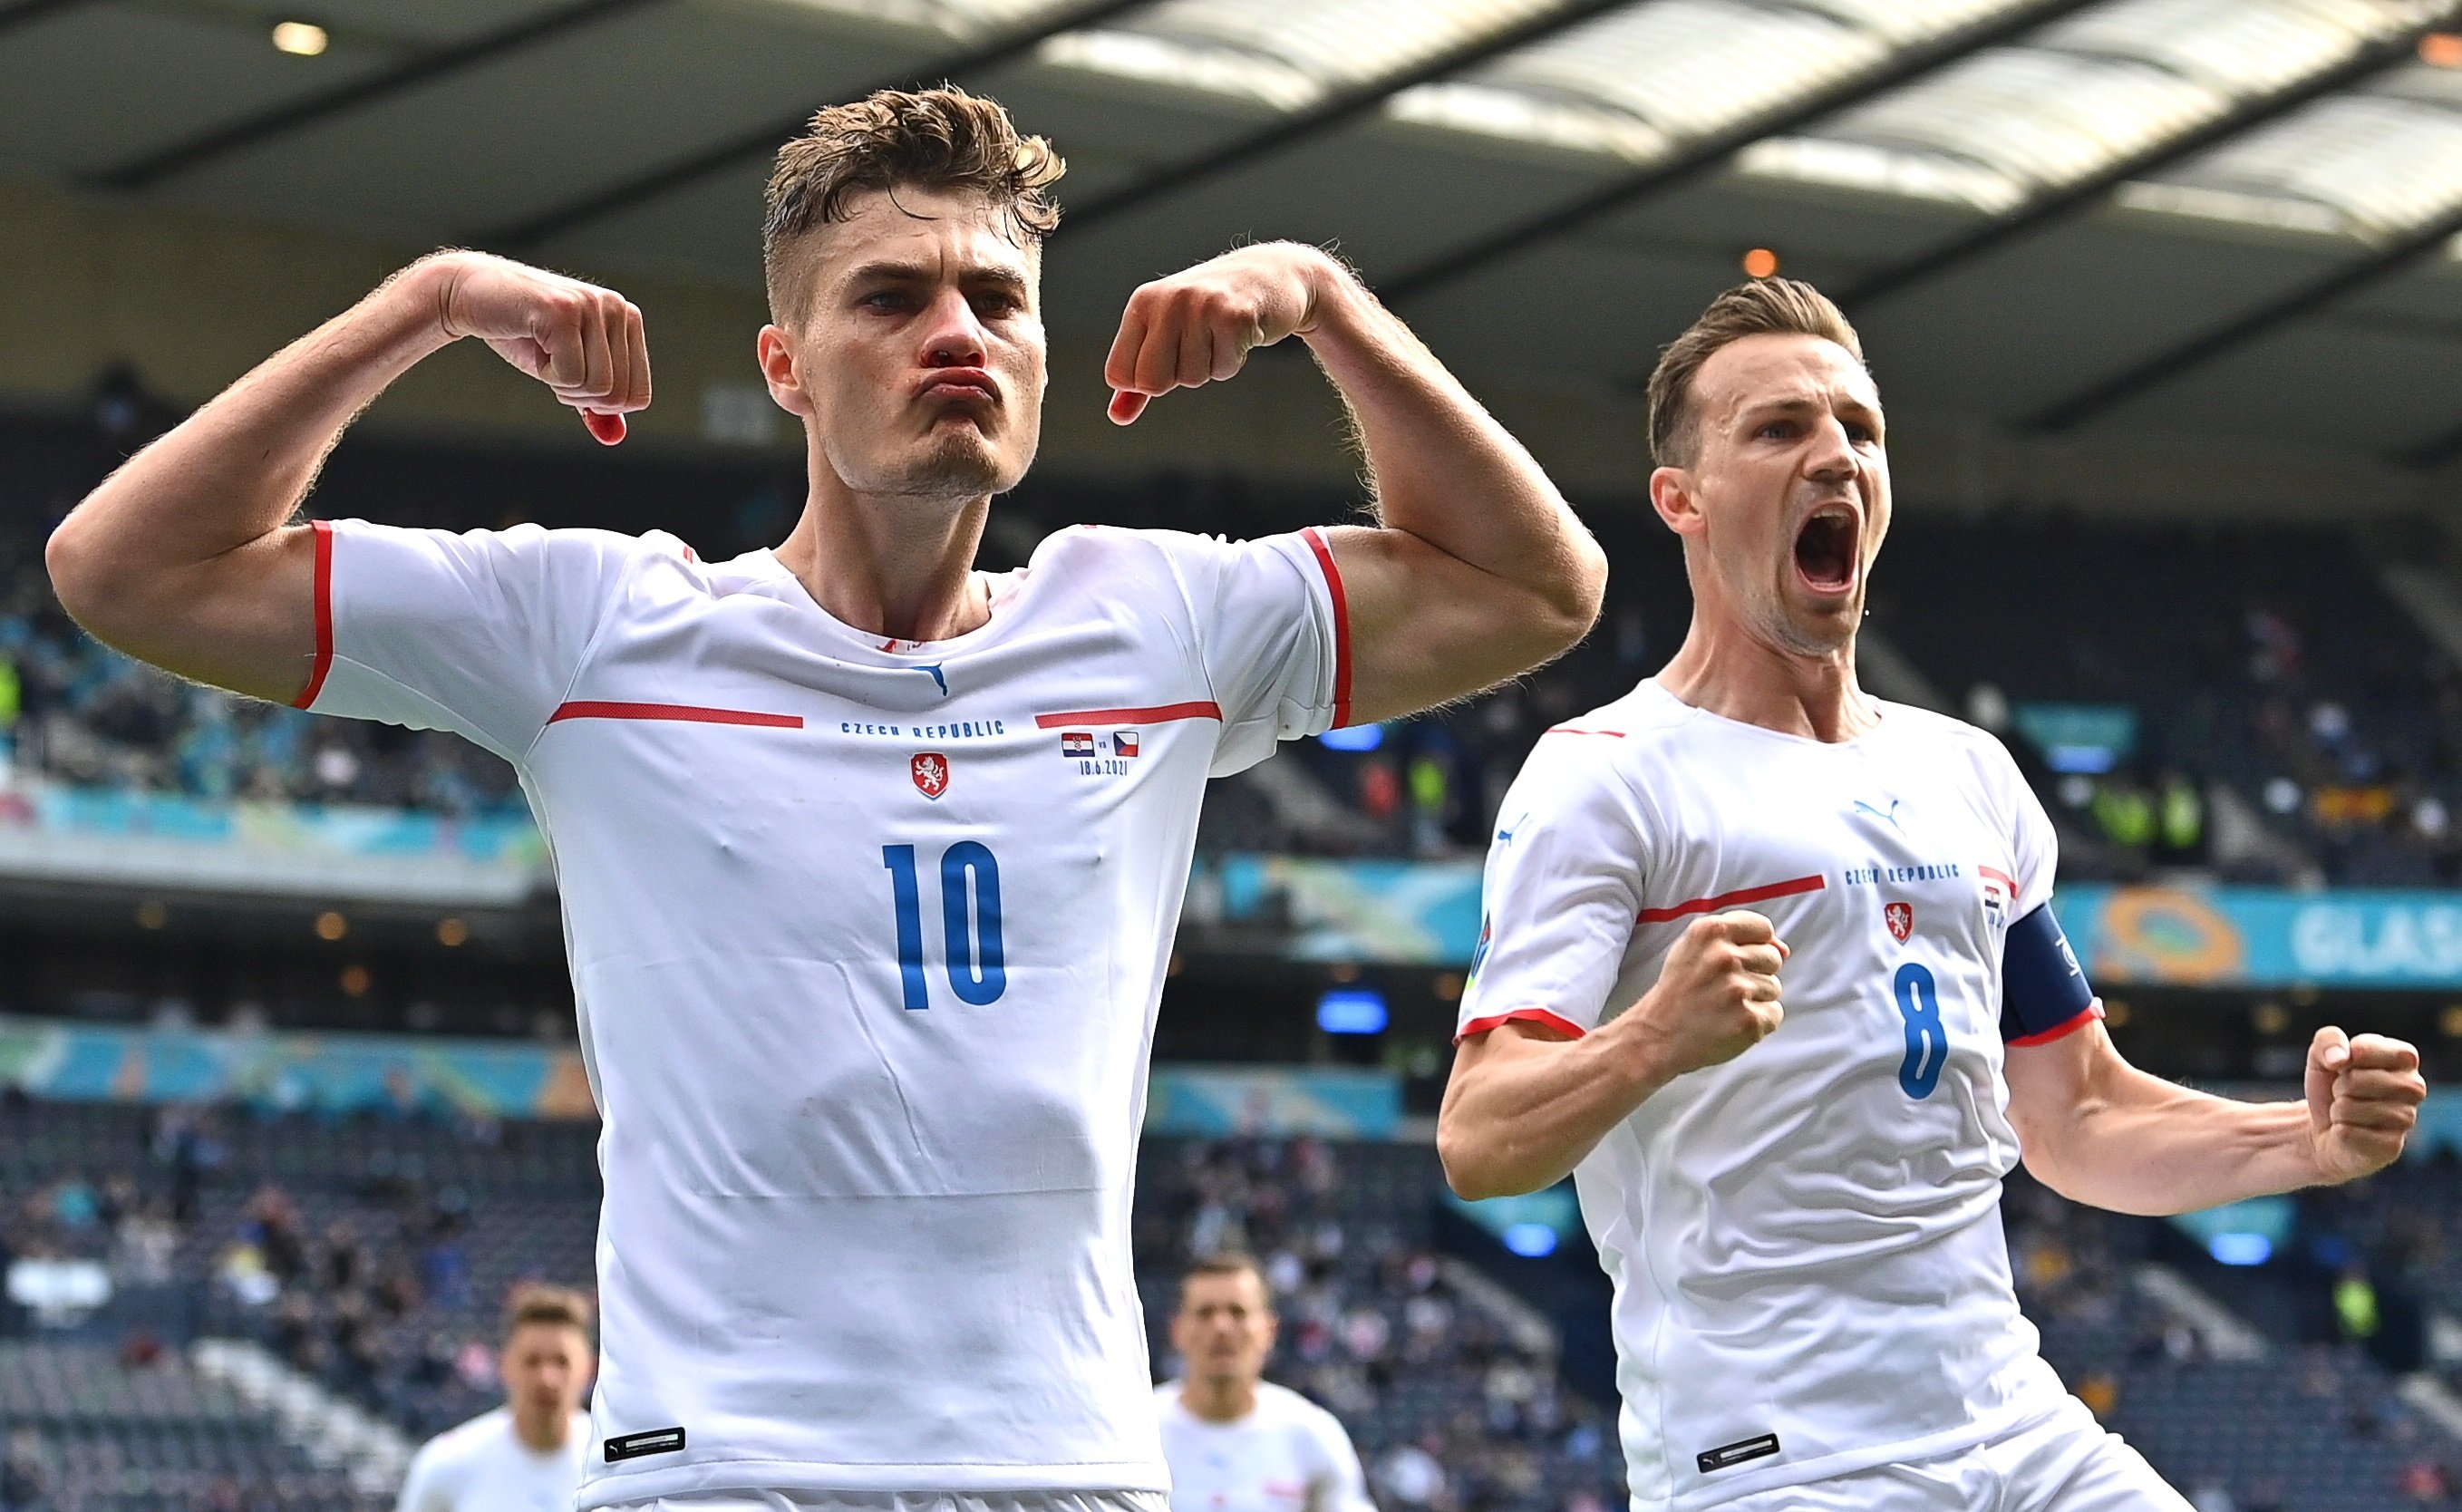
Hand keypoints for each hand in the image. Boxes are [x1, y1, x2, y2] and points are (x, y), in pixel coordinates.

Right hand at [425, 252, 650, 444]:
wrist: (470, 294)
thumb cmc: (522, 334)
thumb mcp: (566, 372)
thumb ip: (594, 402)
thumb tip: (616, 437)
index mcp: (628, 320)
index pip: (638, 395)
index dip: (601, 406)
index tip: (572, 379)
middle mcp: (617, 307)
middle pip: (619, 396)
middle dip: (580, 398)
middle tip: (553, 368)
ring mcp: (591, 306)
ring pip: (598, 388)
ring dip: (561, 385)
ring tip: (543, 352)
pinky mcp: (563, 311)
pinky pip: (572, 376)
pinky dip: (547, 374)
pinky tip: (533, 344)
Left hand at [1103, 243, 1337, 424]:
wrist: (1269, 275)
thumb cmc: (1209, 310)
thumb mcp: (1165, 334)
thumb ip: (1138, 375)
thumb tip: (1117, 416)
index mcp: (1143, 304)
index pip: (1118, 374)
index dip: (1143, 382)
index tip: (1166, 358)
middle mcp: (1168, 301)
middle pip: (1150, 383)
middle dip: (1175, 378)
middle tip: (1193, 349)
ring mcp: (1202, 307)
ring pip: (1191, 378)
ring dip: (1209, 367)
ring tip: (1218, 335)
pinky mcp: (1236, 317)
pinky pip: (1223, 370)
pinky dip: (1232, 362)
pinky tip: (1238, 335)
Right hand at [1617, 911, 1788, 1078]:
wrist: (1656, 1036)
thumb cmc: (1679, 990)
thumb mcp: (1693, 948)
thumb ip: (1735, 938)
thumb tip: (1784, 950)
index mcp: (1709, 932)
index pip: (1763, 927)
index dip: (1756, 945)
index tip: (1739, 961)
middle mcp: (1724, 956)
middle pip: (1772, 958)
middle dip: (1755, 973)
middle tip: (1725, 989)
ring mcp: (1738, 989)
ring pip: (1774, 987)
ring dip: (1755, 999)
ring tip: (1724, 1007)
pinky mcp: (1749, 1020)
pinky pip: (1775, 1014)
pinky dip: (1758, 1022)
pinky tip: (1732, 1023)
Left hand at [2304, 1027, 2425, 1182]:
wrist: (2325, 1129)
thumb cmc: (2332, 1086)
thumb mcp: (2322, 1055)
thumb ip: (2329, 1040)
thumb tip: (2340, 1058)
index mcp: (2404, 1058)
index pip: (2365, 1048)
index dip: (2345, 1058)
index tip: (2346, 1065)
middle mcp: (2414, 1087)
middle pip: (2357, 1080)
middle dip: (2339, 1086)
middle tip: (2344, 1092)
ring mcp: (2406, 1119)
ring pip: (2350, 1107)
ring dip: (2338, 1109)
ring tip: (2348, 1112)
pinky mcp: (2392, 1146)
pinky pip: (2347, 1133)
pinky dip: (2338, 1130)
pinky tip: (2350, 1131)